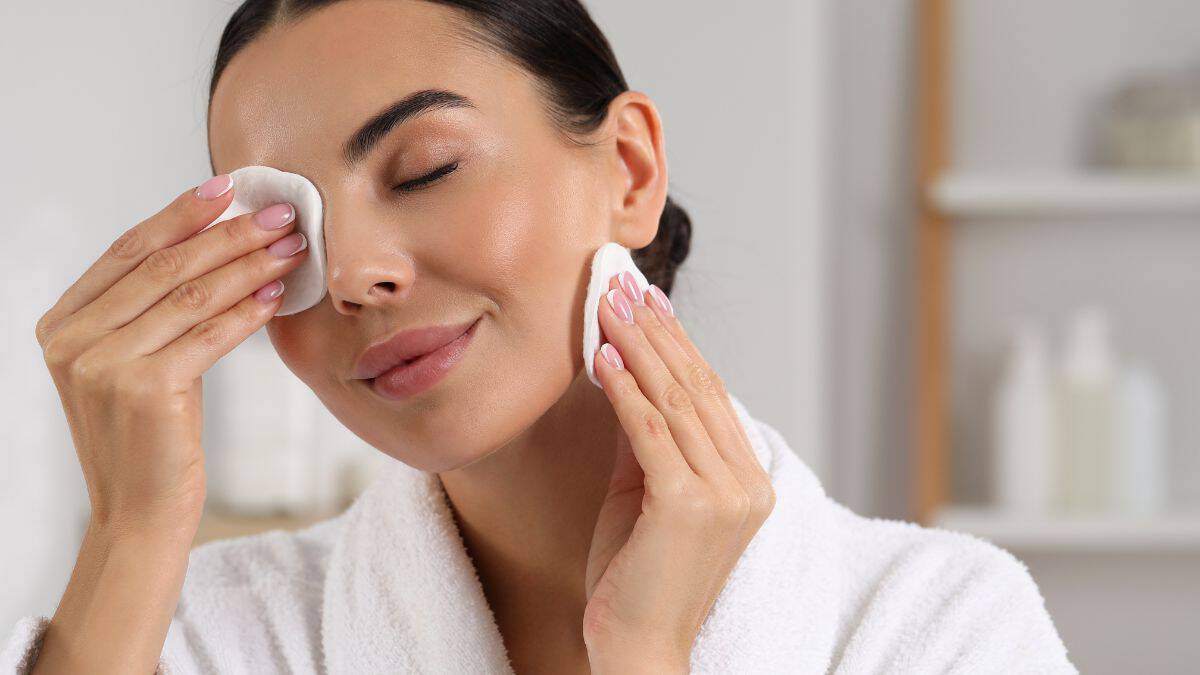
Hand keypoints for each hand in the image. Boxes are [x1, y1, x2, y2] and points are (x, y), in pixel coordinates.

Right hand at [34, 175, 308, 536]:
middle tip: (280, 214)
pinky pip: (209, 334)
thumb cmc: (148, 438)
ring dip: (248, 265)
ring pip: (191, 295)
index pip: (128, 251)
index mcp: (61, 324)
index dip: (180, 215)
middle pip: (163, 266)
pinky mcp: (142, 387)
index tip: (226, 187)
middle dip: (228, 234)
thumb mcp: (134, 363)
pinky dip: (247, 311)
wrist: (139, 514)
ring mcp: (102, 363)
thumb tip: (216, 243)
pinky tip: (276, 294)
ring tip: (291, 248)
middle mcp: (72, 339)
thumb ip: (151, 310)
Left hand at [582, 271, 776, 672]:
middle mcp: (746, 482)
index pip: (711, 395)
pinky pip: (651, 431)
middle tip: (624, 285)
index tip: (648, 302)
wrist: (638, 649)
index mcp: (746, 480)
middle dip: (657, 331)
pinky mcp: (688, 505)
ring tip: (608, 304)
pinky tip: (603, 355)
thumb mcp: (643, 494)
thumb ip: (644, 441)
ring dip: (639, 346)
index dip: (677, 344)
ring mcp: (724, 494)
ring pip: (677, 400)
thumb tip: (624, 375)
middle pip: (698, 387)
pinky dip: (625, 388)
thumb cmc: (636, 577)